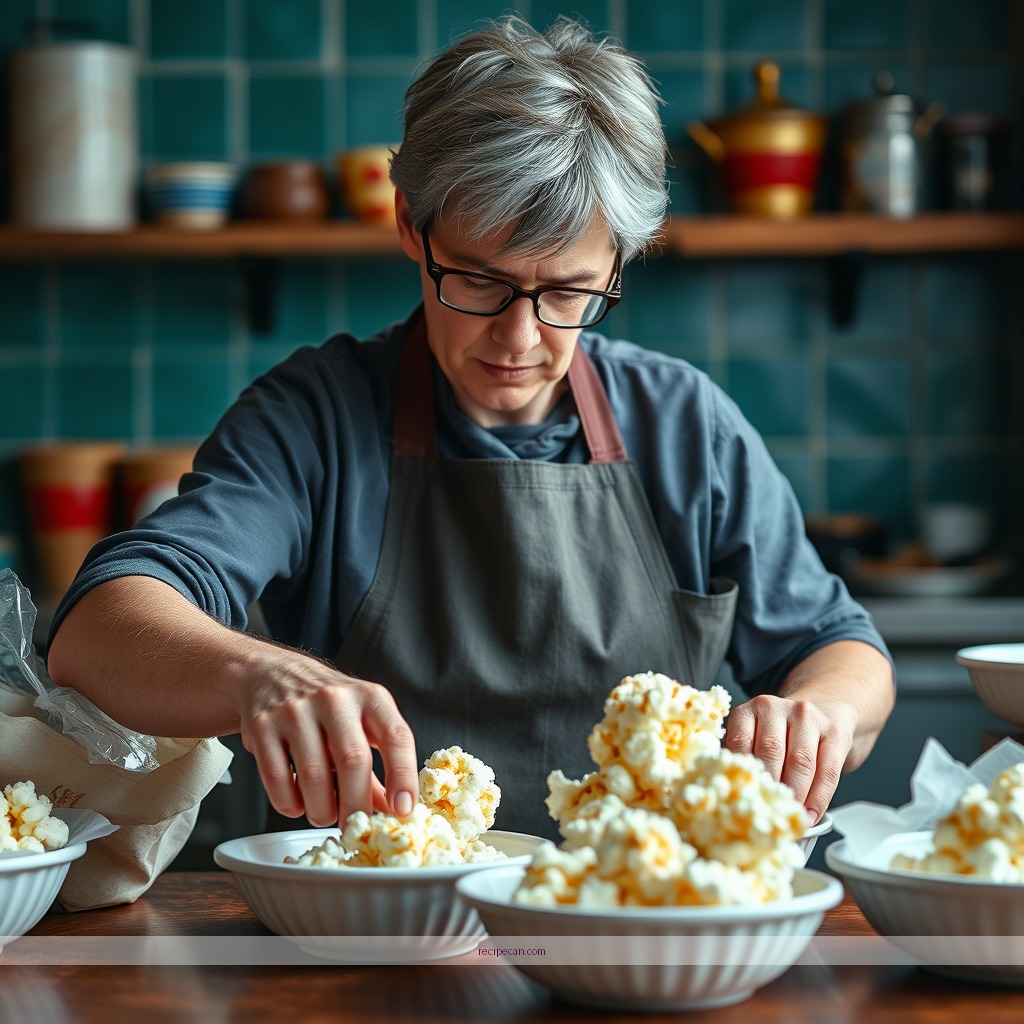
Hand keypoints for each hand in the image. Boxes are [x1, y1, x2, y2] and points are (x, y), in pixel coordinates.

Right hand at [237, 645, 419, 826]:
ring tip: (323, 815)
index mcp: (370, 697)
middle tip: (354, 826)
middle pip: (353, 760)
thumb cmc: (329, 707)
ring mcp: (296, 710)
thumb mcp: (362, 723)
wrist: (273, 673)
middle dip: (356, 805)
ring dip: (321, 810)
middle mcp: (335, 699)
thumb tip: (395, 814)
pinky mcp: (263, 726)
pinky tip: (296, 804)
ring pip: (314, 774)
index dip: (403, 775)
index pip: (396, 736)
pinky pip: (277, 777)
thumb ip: (380, 768)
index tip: (403, 809)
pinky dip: (289, 803)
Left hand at [723, 693, 855, 824]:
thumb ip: (745, 760)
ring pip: (801, 761)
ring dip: (796, 795)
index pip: (741, 742)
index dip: (744, 774)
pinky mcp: (834, 731)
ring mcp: (807, 716)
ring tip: (791, 817)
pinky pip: (827, 769)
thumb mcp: (756, 736)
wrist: (823, 709)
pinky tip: (812, 813)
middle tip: (769, 813)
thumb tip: (735, 797)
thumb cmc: (782, 733)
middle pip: (771, 751)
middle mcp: (777, 708)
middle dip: (771, 787)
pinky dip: (819, 797)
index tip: (744, 800)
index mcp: (749, 710)